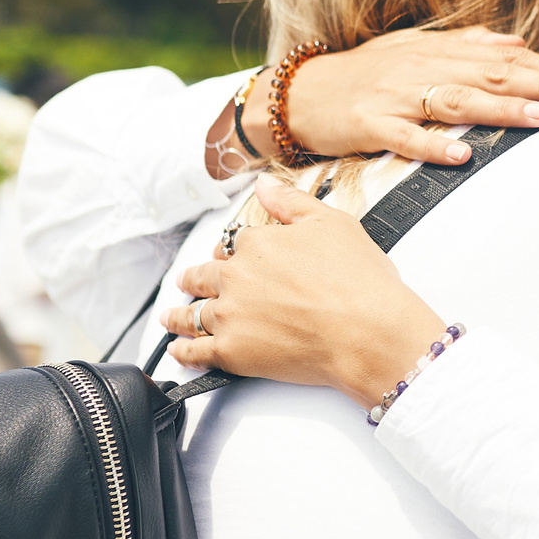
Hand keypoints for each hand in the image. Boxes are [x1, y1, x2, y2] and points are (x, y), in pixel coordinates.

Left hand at [163, 181, 445, 405]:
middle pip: (203, 276)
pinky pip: (195, 352)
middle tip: (188, 282)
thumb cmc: (359, 282)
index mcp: (257, 244)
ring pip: (191, 314)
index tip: (230, 256)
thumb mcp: (331, 223)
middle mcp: (236, 277)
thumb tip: (263, 186)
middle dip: (194, 279)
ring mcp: (230, 316)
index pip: (232, 244)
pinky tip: (179, 351)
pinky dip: (183, 351)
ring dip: (178, 315)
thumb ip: (291, 202)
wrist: (367, 332)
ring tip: (171, 317)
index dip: (231, 251)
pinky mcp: (231, 352)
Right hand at [279, 28, 538, 167]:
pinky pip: (404, 138)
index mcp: (435, 52)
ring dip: (501, 110)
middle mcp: (420, 69)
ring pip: (456, 102)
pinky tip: (462, 157)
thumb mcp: (412, 48)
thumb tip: (514, 41)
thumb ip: (464, 44)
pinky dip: (433, 147)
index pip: (501, 58)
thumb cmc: (361, 74)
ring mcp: (394, 97)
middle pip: (489, 76)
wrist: (296, 94)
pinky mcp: (367, 124)